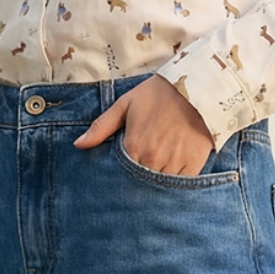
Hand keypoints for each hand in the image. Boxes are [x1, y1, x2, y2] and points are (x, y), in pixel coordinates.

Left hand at [74, 75, 213, 175]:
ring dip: (156, 181)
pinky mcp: (194, 165)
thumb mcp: (125, 105)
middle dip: (137, 180)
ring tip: (155, 170)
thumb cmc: (157, 95)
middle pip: (140, 182)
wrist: (196, 88)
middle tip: (139, 172)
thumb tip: (78, 145)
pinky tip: (171, 171)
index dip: (120, 173)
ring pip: (160, 186)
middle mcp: (153, 159)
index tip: (121, 172)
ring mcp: (174, 163)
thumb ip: (101, 127)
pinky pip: (181, 184)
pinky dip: (175, 181)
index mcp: (134, 146)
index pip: (121, 173)